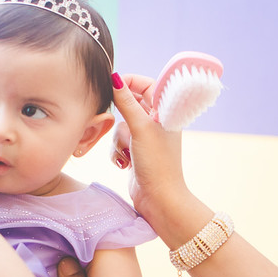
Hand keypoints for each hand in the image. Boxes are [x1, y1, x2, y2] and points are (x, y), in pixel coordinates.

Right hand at [109, 73, 190, 226]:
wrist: (158, 198)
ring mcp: (146, 138)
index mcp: (165, 112)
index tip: (112, 84)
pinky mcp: (136, 152)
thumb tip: (114, 77)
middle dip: (121, 116)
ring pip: (121, 126)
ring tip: (127, 153)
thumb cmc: (156, 162)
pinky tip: (124, 164)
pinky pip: (118, 143)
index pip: (147, 85)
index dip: (130, 82)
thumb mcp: (140, 127)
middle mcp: (156, 123)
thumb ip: (126, 101)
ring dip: (119, 140)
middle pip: (130, 105)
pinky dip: (118, 152)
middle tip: (118, 124)